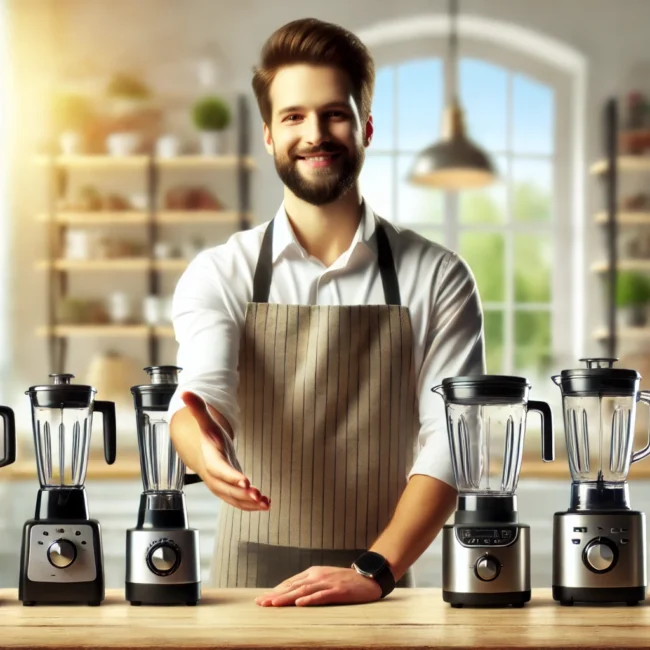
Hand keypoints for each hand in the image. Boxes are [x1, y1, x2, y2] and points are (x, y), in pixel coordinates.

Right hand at [181, 391, 269, 511]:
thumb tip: (186, 390)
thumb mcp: (206, 422)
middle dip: (242, 494)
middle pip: (227, 489)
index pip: (220, 469)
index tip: (246, 481)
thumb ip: (198, 408)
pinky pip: (239, 502)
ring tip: (266, 503)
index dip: (231, 476)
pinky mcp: (231, 492)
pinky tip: (266, 503)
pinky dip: (252, 505)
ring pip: (234, 499)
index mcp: (211, 459)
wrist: (205, 454)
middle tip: (258, 495)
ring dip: (250, 503)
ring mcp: (222, 487)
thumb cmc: (209, 438)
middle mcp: (215, 476)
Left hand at [254, 566, 381, 606]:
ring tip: (274, 604)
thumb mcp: (325, 579)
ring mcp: (328, 582)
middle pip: (293, 586)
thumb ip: (310, 585)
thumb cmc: (345, 581)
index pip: (290, 582)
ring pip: (304, 591)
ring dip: (287, 598)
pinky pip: (322, 595)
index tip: (262, 600)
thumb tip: (292, 596)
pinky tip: (300, 604)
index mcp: (313, 572)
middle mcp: (318, 575)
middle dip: (276, 595)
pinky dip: (310, 599)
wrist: (368, 578)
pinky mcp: (338, 590)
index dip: (275, 591)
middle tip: (261, 603)